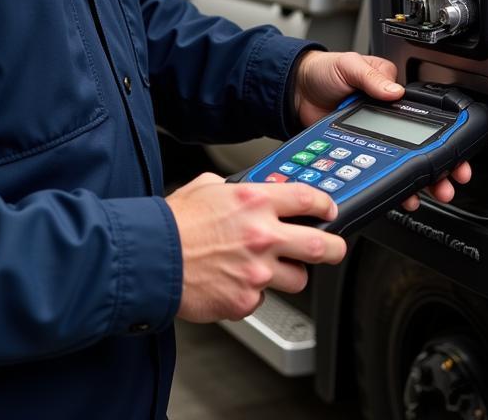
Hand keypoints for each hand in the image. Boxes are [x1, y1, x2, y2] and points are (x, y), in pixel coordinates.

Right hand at [165, 172, 346, 322]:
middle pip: (323, 246)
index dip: (325, 204)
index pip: (308, 198)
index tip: (328, 210)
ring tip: (267, 268)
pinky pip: (262, 299)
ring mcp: (257, 272)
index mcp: (255, 202)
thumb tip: (245, 191)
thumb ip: (234, 189)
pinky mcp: (245, 300)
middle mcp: (262, 235)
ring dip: (288, 274)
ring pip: (298, 279)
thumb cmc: (174, 222)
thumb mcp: (206, 186)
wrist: (152, 257)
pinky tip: (232, 281)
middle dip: (335, 248)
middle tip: (333, 247)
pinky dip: (252, 293)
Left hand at [292, 50, 471, 209]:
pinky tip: (402, 196)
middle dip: (441, 167)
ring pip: (405, 164)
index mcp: (392, 96)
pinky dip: (394, 187)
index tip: (456, 154)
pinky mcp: (360, 154)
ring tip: (431, 193)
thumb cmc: (324, 71)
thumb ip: (371, 77)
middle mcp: (387, 119)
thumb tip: (394, 90)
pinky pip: (381, 172)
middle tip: (450, 181)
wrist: (295, 90)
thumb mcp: (350, 65)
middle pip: (422, 147)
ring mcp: (375, 139)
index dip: (445, 137)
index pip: (425, 117)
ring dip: (422, 182)